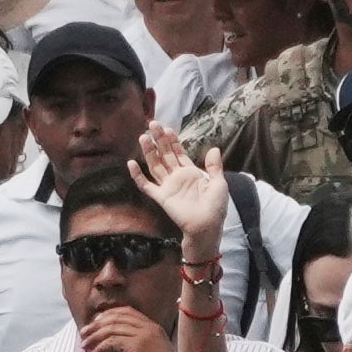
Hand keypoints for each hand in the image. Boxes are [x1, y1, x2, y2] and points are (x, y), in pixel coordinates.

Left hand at [80, 301, 176, 351]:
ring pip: (111, 328)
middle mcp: (149, 327)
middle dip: (97, 324)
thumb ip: (140, 344)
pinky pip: (112, 341)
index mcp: (153, 327)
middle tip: (84, 332)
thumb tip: (119, 343)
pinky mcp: (137, 346)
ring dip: (94, 336)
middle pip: (116, 317)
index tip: (96, 322)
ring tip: (84, 344)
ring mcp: (144, 335)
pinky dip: (100, 347)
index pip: (127, 311)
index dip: (108, 315)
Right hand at [132, 121, 231, 257]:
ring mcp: (168, 186)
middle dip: (159, 140)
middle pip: (165, 154)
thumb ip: (214, 166)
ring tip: (143, 137)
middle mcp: (177, 177)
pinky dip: (138, 175)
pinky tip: (132, 163)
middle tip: (152, 124)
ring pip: (155, 165)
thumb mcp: (219, 183)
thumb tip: (214, 148)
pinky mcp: (161, 197)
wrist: (206, 226)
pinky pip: (146, 185)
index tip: (167, 128)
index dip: (172, 140)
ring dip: (149, 152)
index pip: (178, 152)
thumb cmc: (215, 207)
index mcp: (191, 172)